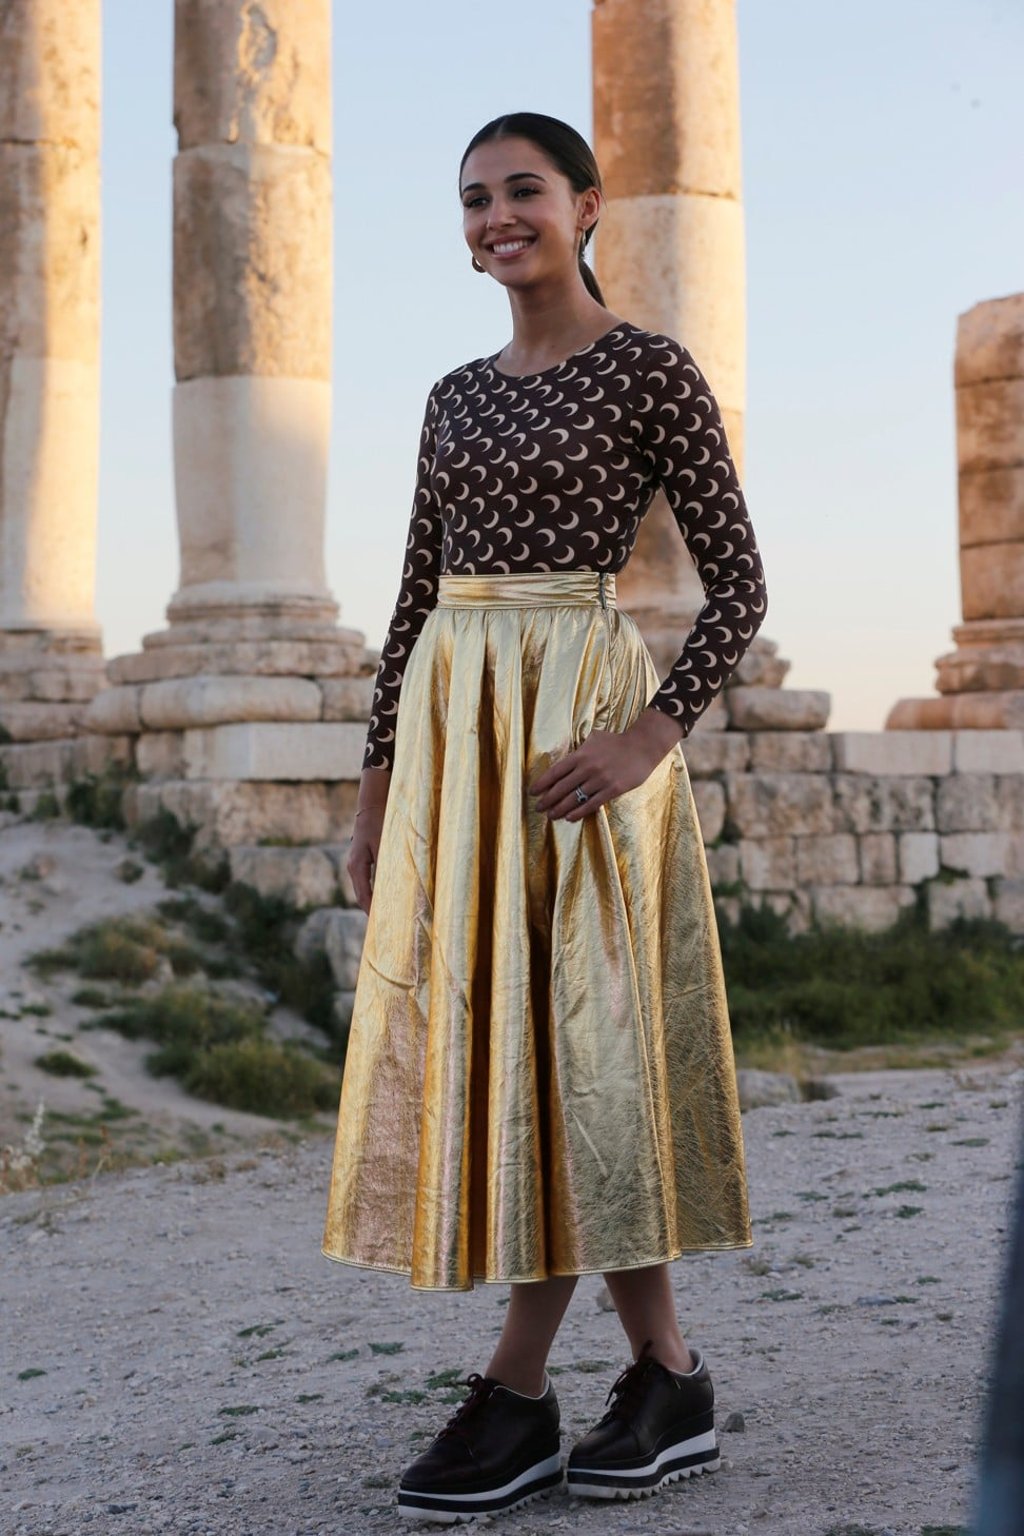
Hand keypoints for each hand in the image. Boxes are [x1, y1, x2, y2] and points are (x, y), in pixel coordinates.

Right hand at [347, 769, 390, 912]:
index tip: (379, 925)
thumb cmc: (379, 823)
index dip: (371, 911)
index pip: (363, 895)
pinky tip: (382, 898)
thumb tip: (390, 887)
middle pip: (361, 895)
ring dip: (371, 903)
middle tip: (382, 927)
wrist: (372, 806)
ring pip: (363, 889)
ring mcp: (356, 864)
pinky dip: (373, 892)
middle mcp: (353, 867)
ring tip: (382, 917)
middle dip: (370, 911)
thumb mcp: (384, 845)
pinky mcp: (362, 860)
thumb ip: (386, 866)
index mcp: (357, 866)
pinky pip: (366, 882)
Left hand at [529, 707, 684, 821]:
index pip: (555, 772)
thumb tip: (565, 758)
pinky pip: (592, 804)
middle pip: (561, 788)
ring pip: (575, 798)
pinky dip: (579, 812)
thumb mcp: (594, 738)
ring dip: (560, 809)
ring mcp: (600, 779)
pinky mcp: (612, 790)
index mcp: (581, 754)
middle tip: (538, 808)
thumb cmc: (616, 742)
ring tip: (551, 816)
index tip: (533, 792)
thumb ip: (579, 748)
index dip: (542, 784)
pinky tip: (569, 818)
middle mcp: (587, 768)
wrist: (642, 747)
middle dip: (547, 800)